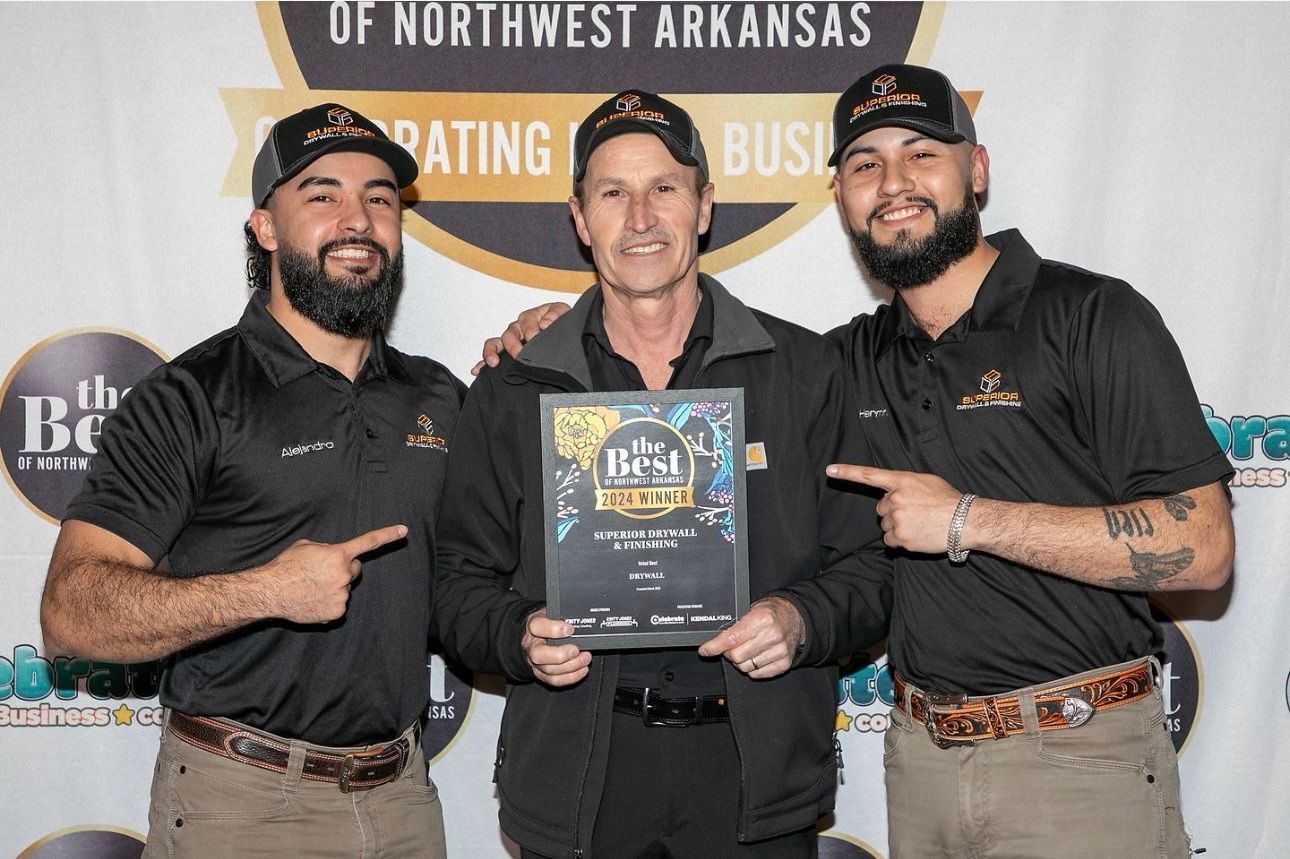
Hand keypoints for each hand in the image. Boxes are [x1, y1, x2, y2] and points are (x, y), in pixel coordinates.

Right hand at [260, 525, 406, 623]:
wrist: (270, 592)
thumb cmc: (285, 566)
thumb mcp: (306, 546)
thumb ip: (327, 549)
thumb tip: (334, 555)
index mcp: (338, 554)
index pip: (368, 542)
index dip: (388, 534)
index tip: (404, 530)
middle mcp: (343, 574)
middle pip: (355, 570)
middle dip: (344, 569)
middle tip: (322, 573)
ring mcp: (342, 595)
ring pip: (345, 589)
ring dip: (333, 587)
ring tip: (311, 588)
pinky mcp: (336, 612)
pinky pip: (338, 606)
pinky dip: (328, 604)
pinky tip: (312, 601)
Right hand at [472, 302, 570, 374]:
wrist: (565, 336)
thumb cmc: (561, 324)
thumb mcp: (564, 313)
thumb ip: (556, 314)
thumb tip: (544, 323)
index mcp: (531, 317)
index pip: (526, 320)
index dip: (530, 328)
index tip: (534, 337)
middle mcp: (518, 328)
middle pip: (509, 333)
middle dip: (513, 344)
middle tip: (519, 355)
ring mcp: (511, 341)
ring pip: (495, 343)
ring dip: (492, 352)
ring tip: (493, 362)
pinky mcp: (507, 353)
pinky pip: (491, 356)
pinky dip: (482, 363)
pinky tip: (477, 370)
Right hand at [522, 608, 590, 686]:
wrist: (534, 634)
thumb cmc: (547, 622)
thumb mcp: (552, 612)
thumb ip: (562, 614)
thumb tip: (580, 616)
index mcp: (532, 626)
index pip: (536, 626)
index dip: (553, 629)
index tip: (570, 629)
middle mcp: (531, 646)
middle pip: (538, 655)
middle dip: (560, 655)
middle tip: (576, 650)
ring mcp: (535, 662)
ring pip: (549, 670)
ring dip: (571, 666)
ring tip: (585, 658)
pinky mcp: (541, 674)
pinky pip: (554, 680)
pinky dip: (571, 677)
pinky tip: (582, 669)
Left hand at [697, 596, 802, 677]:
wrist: (796, 618)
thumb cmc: (771, 613)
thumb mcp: (752, 609)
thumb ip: (735, 623)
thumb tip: (713, 638)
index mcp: (761, 619)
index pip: (731, 638)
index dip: (714, 646)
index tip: (705, 650)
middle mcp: (771, 636)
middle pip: (736, 656)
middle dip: (729, 653)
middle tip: (732, 646)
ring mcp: (779, 651)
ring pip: (745, 667)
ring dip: (741, 661)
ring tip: (747, 649)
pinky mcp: (784, 663)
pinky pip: (757, 674)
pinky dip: (752, 668)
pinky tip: (756, 656)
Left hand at [827, 464, 962, 553]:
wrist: (965, 520)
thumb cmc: (948, 500)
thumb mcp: (927, 481)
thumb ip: (905, 485)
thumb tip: (893, 493)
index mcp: (901, 481)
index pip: (869, 475)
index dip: (847, 472)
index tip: (829, 471)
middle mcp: (895, 498)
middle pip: (880, 509)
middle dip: (893, 512)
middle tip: (915, 513)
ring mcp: (896, 518)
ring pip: (885, 525)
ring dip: (898, 527)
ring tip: (920, 524)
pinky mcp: (900, 537)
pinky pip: (890, 541)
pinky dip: (900, 541)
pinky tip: (916, 535)